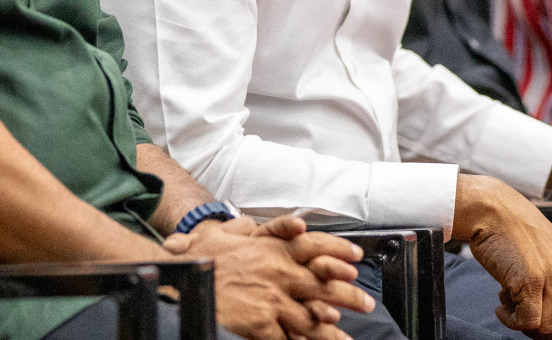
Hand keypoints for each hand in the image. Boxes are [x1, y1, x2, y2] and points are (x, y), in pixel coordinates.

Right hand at [165, 216, 372, 339]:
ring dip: (332, 329)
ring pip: (312, 317)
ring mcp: (272, 299)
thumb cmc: (207, 253)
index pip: (316, 247)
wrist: (184, 274)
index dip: (340, 254)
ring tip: (347, 338)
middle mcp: (279, 273)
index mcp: (275, 249)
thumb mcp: (233, 233)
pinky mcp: (260, 323)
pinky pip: (288, 338)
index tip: (357, 263)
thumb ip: (259, 229)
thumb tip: (282, 224)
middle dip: (349, 297)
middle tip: (367, 305)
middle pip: (323, 286)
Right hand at [453, 174, 551, 339]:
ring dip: (524, 322)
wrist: (490, 208)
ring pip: (546, 327)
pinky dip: (511, 320)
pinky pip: (527, 322)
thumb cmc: (511, 227)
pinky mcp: (531, 282)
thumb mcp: (546, 250)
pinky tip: (500, 305)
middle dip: (546, 330)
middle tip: (525, 317)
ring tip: (508, 300)